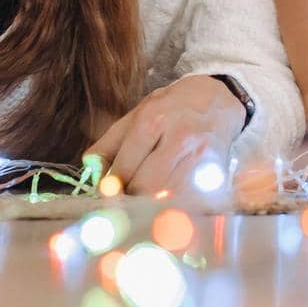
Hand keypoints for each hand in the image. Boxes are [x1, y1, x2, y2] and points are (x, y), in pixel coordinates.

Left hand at [86, 75, 246, 194]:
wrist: (216, 99)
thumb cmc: (170, 110)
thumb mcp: (135, 116)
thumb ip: (108, 144)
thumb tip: (89, 170)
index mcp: (152, 120)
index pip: (125, 169)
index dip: (112, 188)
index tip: (109, 195)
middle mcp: (178, 136)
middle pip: (146, 186)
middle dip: (133, 197)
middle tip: (128, 199)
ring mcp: (201, 155)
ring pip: (169, 197)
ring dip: (154, 205)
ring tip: (148, 201)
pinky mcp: (218, 170)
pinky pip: (192, 201)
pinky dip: (178, 207)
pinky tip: (171, 202)